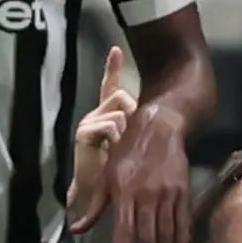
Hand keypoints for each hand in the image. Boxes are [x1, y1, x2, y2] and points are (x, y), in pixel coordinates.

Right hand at [67, 44, 139, 232]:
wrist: (93, 193)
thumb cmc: (114, 173)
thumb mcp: (131, 147)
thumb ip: (138, 130)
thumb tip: (156, 115)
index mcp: (107, 115)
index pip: (109, 85)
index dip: (112, 67)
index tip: (116, 49)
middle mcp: (96, 113)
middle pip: (122, 96)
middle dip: (132, 113)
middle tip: (128, 137)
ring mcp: (89, 121)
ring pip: (120, 112)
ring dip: (125, 132)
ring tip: (118, 149)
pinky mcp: (84, 131)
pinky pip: (111, 125)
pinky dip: (115, 138)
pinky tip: (110, 150)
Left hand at [107, 97, 194, 242]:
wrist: (160, 126)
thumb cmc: (127, 150)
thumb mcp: (106, 173)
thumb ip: (94, 205)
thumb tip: (76, 229)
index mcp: (125, 191)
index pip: (123, 227)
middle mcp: (148, 196)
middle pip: (147, 238)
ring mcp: (168, 196)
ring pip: (166, 236)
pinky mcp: (184, 194)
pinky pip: (183, 225)